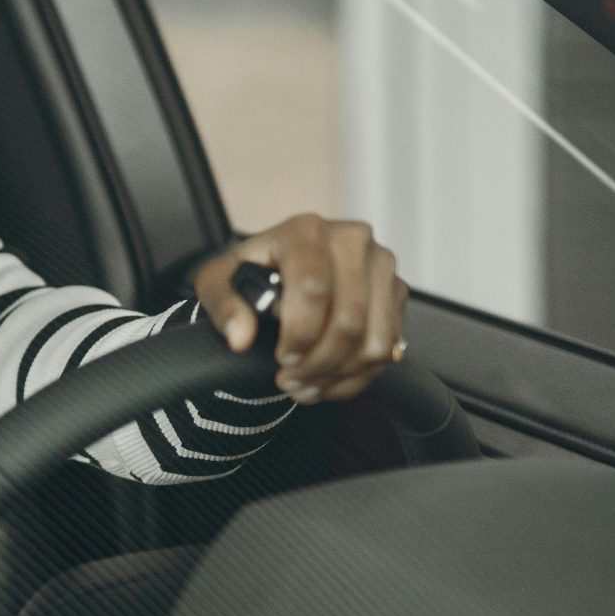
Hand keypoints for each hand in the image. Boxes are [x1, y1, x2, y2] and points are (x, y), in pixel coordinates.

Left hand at [191, 214, 406, 404]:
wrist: (280, 265)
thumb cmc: (250, 272)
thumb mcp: (218, 281)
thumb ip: (224, 306)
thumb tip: (240, 337)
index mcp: (307, 230)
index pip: (314, 288)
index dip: (299, 333)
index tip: (282, 358)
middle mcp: (353, 240)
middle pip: (349, 318)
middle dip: (318, 362)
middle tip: (291, 380)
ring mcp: (381, 266)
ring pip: (374, 339)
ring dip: (338, 373)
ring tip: (307, 385)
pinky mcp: (396, 293)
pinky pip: (387, 347)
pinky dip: (357, 376)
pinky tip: (327, 381)